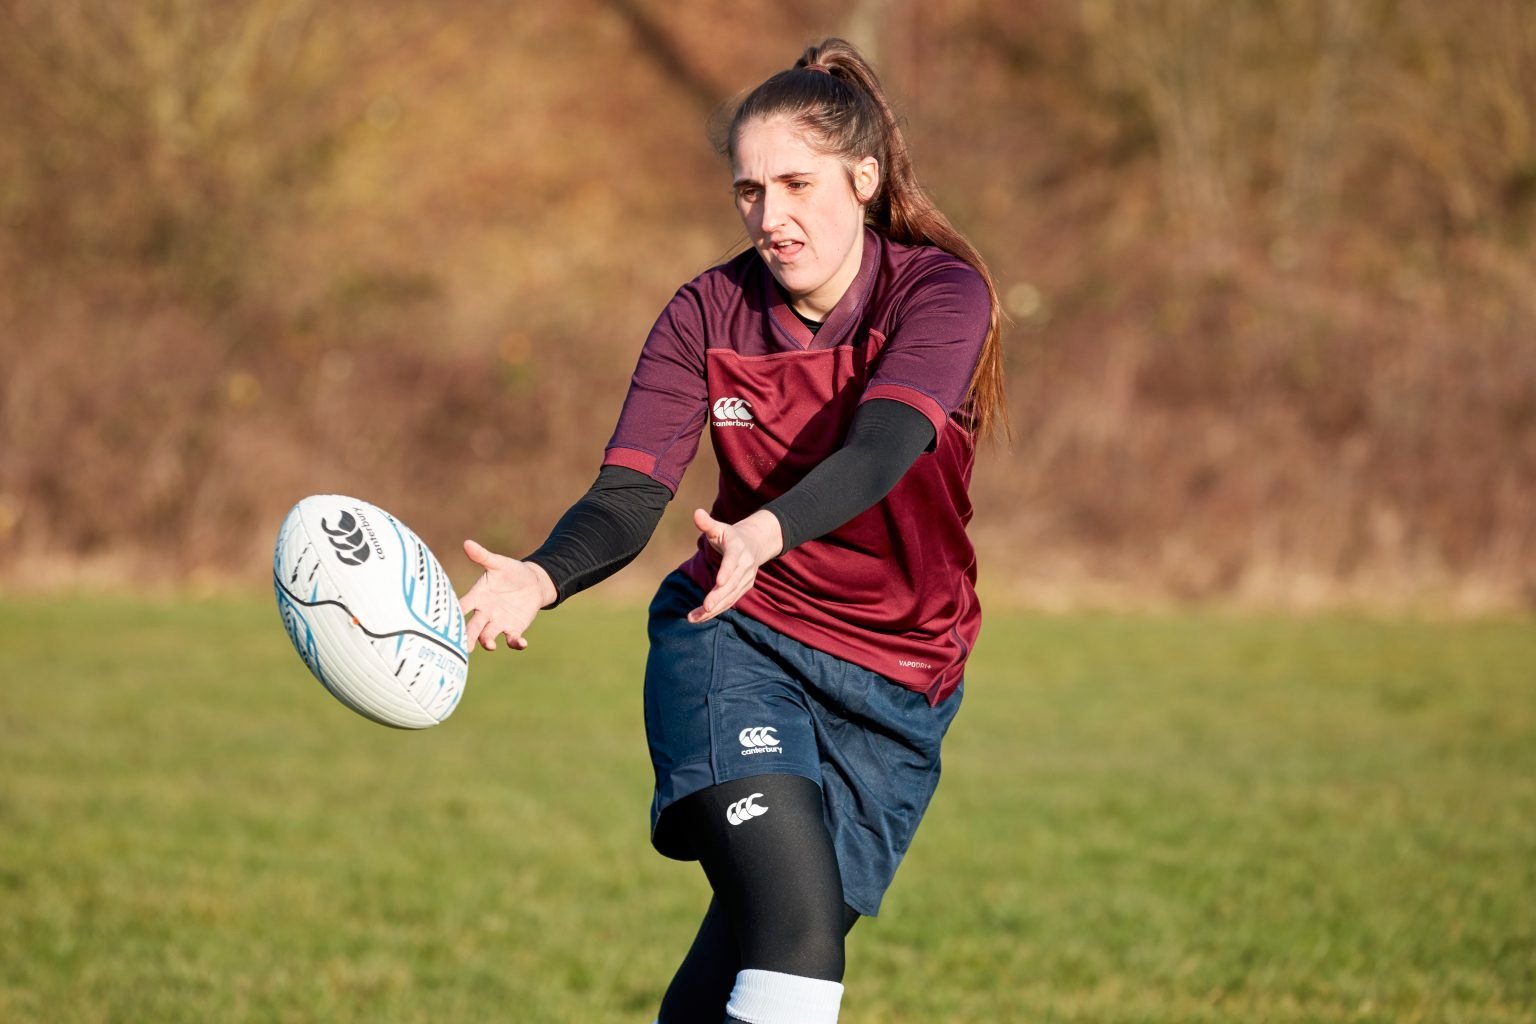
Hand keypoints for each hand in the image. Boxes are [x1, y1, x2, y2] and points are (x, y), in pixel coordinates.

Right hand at [458, 539, 557, 651]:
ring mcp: (498, 623)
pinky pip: (512, 639)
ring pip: (488, 635)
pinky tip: (521, 643)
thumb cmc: (511, 572)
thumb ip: (483, 557)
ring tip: (489, 645)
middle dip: (468, 636)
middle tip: (464, 646)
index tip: (444, 621)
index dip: (453, 613)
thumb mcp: (498, 563)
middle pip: (472, 627)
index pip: (461, 606)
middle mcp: (484, 613)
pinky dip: (516, 643)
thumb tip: (467, 543)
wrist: (533, 582)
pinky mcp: (514, 628)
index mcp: (477, 597)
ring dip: (488, 641)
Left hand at [688, 508, 782, 623]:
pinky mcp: (743, 589)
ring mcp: (745, 580)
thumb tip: (696, 513)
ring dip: (714, 609)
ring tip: (694, 617)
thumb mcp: (719, 527)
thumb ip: (707, 523)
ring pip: (730, 597)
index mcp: (738, 550)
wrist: (754, 544)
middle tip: (705, 607)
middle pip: (731, 584)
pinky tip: (700, 617)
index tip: (718, 582)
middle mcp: (744, 567)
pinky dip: (716, 611)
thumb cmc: (730, 535)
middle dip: (718, 597)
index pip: (732, 561)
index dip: (726, 572)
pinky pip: (729, 602)